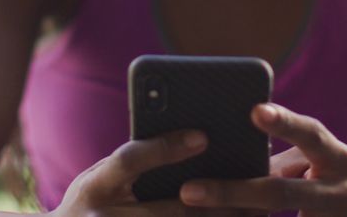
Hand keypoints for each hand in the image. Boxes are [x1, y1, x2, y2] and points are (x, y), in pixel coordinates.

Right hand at [48, 129, 257, 216]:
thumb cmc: (91, 205)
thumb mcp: (100, 180)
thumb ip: (134, 165)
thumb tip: (193, 141)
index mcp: (95, 187)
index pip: (130, 161)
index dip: (165, 148)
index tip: (203, 136)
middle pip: (167, 209)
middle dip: (213, 197)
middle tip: (251, 182)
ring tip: (255, 209)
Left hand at [178, 104, 346, 215]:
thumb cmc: (345, 181)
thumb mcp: (327, 162)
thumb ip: (287, 158)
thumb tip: (236, 154)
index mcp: (340, 159)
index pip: (312, 135)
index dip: (284, 123)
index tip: (254, 110)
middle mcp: (342, 193)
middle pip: (283, 194)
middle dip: (234, 193)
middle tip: (189, 190)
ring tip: (195, 216)